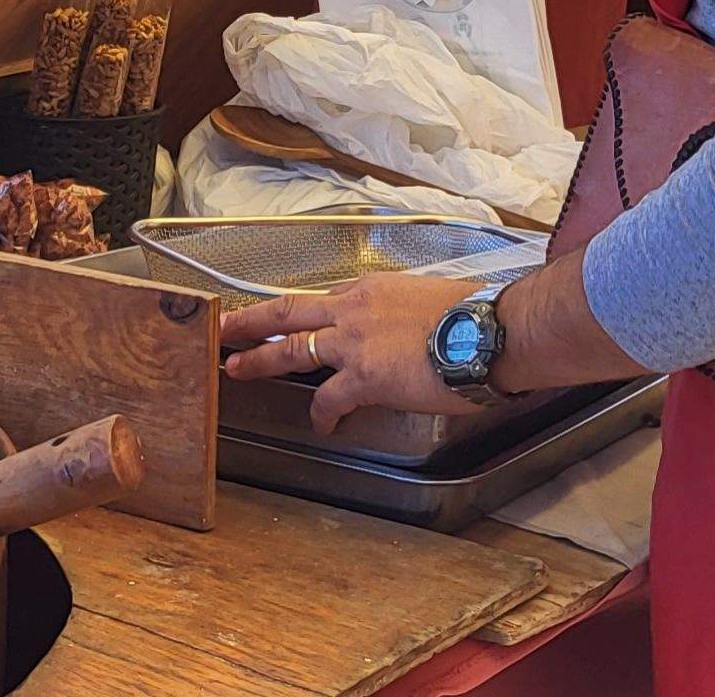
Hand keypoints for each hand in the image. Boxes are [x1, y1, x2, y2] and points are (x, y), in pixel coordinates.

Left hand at [219, 274, 483, 429]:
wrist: (491, 331)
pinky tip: (322, 425)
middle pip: (287, 311)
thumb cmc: (476, 315)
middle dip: (250, 320)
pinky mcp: (364, 376)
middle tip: (223, 327)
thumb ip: (412, 312)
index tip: (282, 315)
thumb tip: (419, 328)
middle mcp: (355, 308)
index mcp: (373, 289)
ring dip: (260, 359)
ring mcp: (354, 341)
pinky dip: (322, 414)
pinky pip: (329, 398)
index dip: (300, 310)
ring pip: (291, 348)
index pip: (325, 298)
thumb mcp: (435, 298)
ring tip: (236, 368)